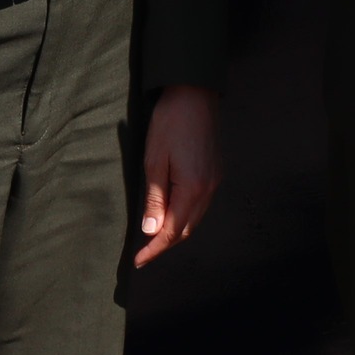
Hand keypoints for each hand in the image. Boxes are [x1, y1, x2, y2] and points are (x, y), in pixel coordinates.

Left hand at [135, 85, 220, 266]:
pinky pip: (201, 204)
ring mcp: (215, 180)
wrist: (194, 93)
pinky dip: (185, 214)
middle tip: (144, 251)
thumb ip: (155, 199)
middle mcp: (209, 189)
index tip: (139, 261)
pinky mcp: (216, 172)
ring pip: (195, 218)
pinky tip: (171, 212)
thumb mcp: (154, 160)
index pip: (173, 230)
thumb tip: (151, 231)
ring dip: (176, 230)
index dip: (155, 249)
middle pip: (187, 229)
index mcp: (192, 188)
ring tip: (154, 235)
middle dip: (165, 243)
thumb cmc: (169, 123)